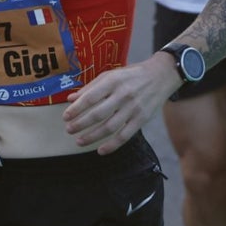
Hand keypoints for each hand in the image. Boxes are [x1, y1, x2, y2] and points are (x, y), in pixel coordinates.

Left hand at [62, 56, 177, 154]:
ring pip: (109, 127)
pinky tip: (100, 150)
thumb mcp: (110, 75)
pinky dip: (112, 145)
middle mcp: (123, 95)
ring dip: (92, 137)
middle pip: (98, 114)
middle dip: (81, 124)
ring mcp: (133, 108)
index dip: (76, 109)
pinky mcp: (142, 119)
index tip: (65, 116)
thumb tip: (71, 98)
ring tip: (79, 141)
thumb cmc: (131, 75)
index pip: (91, 97)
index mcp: (113, 81)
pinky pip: (125, 136)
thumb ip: (91, 87)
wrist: (160, 76)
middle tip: (69, 129)